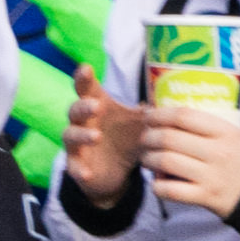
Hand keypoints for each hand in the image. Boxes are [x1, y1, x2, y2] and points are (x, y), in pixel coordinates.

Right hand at [62, 73, 145, 199]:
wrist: (118, 173)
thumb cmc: (127, 138)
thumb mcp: (141, 124)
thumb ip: (150, 112)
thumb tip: (169, 99)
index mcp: (97, 106)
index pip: (87, 89)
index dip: (84, 78)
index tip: (86, 67)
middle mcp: (83, 122)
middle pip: (75, 109)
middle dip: (84, 106)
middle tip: (97, 106)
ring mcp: (77, 144)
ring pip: (70, 135)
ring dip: (82, 135)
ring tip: (97, 136)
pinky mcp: (76, 165)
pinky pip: (72, 167)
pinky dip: (78, 169)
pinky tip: (87, 173)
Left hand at [136, 104, 239, 220]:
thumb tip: (220, 108)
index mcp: (228, 133)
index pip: (185, 116)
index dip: (161, 113)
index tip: (150, 115)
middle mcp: (218, 152)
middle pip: (169, 138)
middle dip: (149, 136)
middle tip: (145, 137)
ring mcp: (211, 176)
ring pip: (166, 161)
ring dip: (149, 159)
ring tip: (147, 158)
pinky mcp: (206, 197)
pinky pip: (172, 190)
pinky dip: (158, 186)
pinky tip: (157, 183)